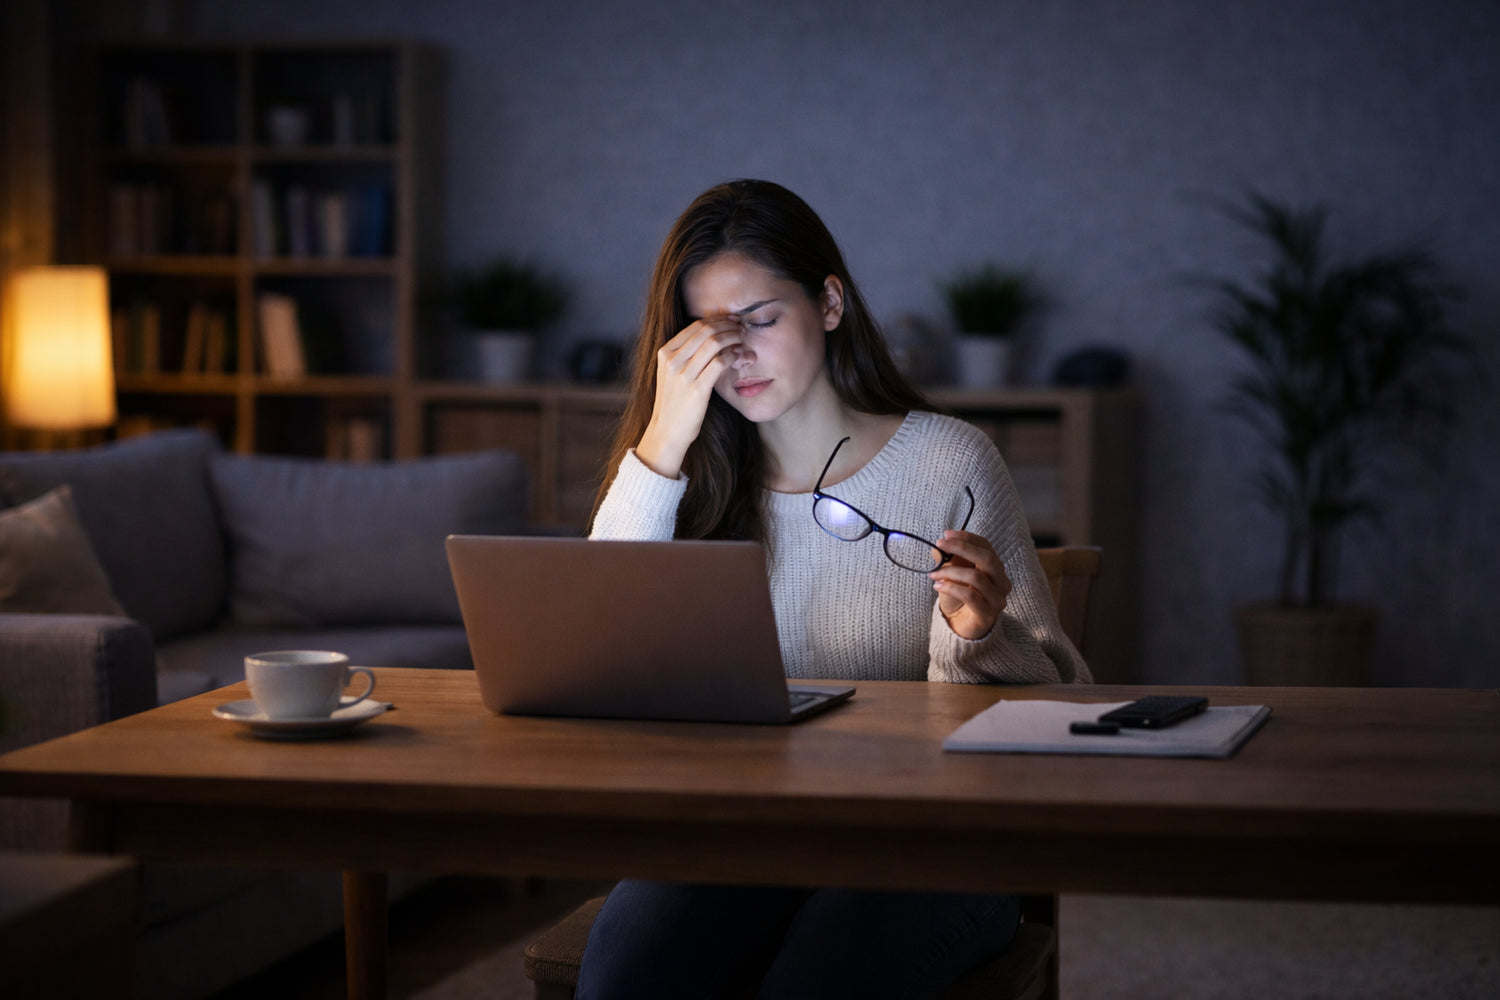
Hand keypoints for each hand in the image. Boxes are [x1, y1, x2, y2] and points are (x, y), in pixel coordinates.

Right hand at [635, 318, 743, 477]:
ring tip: (742, 339)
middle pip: (705, 331)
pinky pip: (720, 363)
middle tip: (740, 327)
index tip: (730, 320)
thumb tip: (711, 336)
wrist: (667, 431)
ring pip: (714, 343)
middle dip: (727, 325)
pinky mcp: (697, 389)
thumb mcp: (672, 373)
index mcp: (665, 353)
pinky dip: (732, 355)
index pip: (695, 326)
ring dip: (732, 338)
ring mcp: (683, 375)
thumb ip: (685, 354)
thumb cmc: (674, 402)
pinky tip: (738, 356)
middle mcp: (672, 360)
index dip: (716, 320)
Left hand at [928, 530, 1011, 639]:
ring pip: (976, 577)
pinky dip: (951, 587)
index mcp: (995, 568)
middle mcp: (1001, 582)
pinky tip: (938, 586)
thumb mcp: (951, 575)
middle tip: (940, 544)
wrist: (961, 628)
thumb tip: (937, 548)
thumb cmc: (959, 598)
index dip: (967, 538)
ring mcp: (997, 599)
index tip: (946, 535)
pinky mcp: (988, 614)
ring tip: (933, 573)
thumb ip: (948, 561)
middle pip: (986, 558)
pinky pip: (970, 595)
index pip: (986, 547)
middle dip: (961, 548)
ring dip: (950, 571)